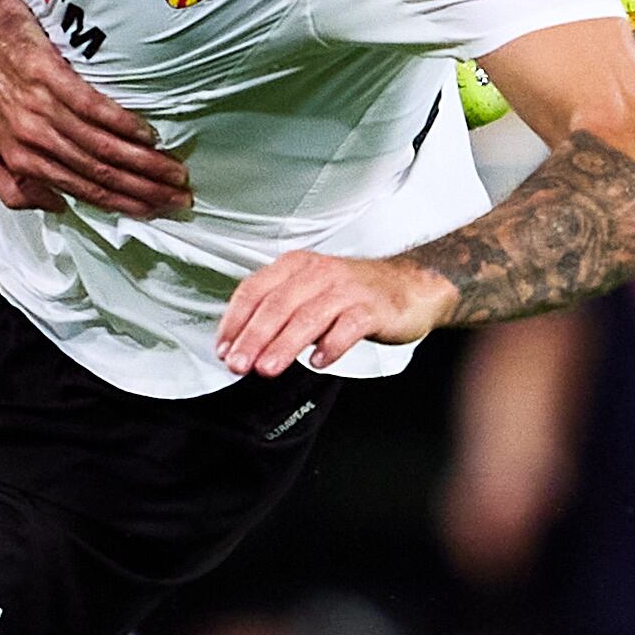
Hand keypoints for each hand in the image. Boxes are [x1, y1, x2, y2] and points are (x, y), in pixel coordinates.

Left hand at [0, 0, 187, 217]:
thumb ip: (8, 184)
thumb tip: (53, 205)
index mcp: (19, 160)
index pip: (81, 191)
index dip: (121, 206)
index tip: (153, 211)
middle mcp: (32, 140)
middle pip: (98, 174)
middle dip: (143, 191)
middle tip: (179, 198)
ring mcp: (42, 108)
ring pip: (100, 147)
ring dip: (143, 164)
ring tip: (175, 172)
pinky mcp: (50, 75)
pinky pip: (92, 107)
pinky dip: (122, 124)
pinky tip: (147, 136)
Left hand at [215, 248, 452, 378]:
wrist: (411, 285)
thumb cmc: (353, 293)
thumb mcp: (310, 291)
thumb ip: (279, 311)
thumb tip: (242, 345)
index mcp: (297, 266)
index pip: (255, 290)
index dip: (235, 321)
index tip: (223, 349)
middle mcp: (319, 273)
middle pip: (278, 305)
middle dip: (254, 337)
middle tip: (239, 364)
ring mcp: (348, 289)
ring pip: (308, 316)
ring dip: (284, 344)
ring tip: (267, 368)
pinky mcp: (373, 308)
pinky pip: (349, 326)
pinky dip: (332, 345)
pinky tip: (319, 362)